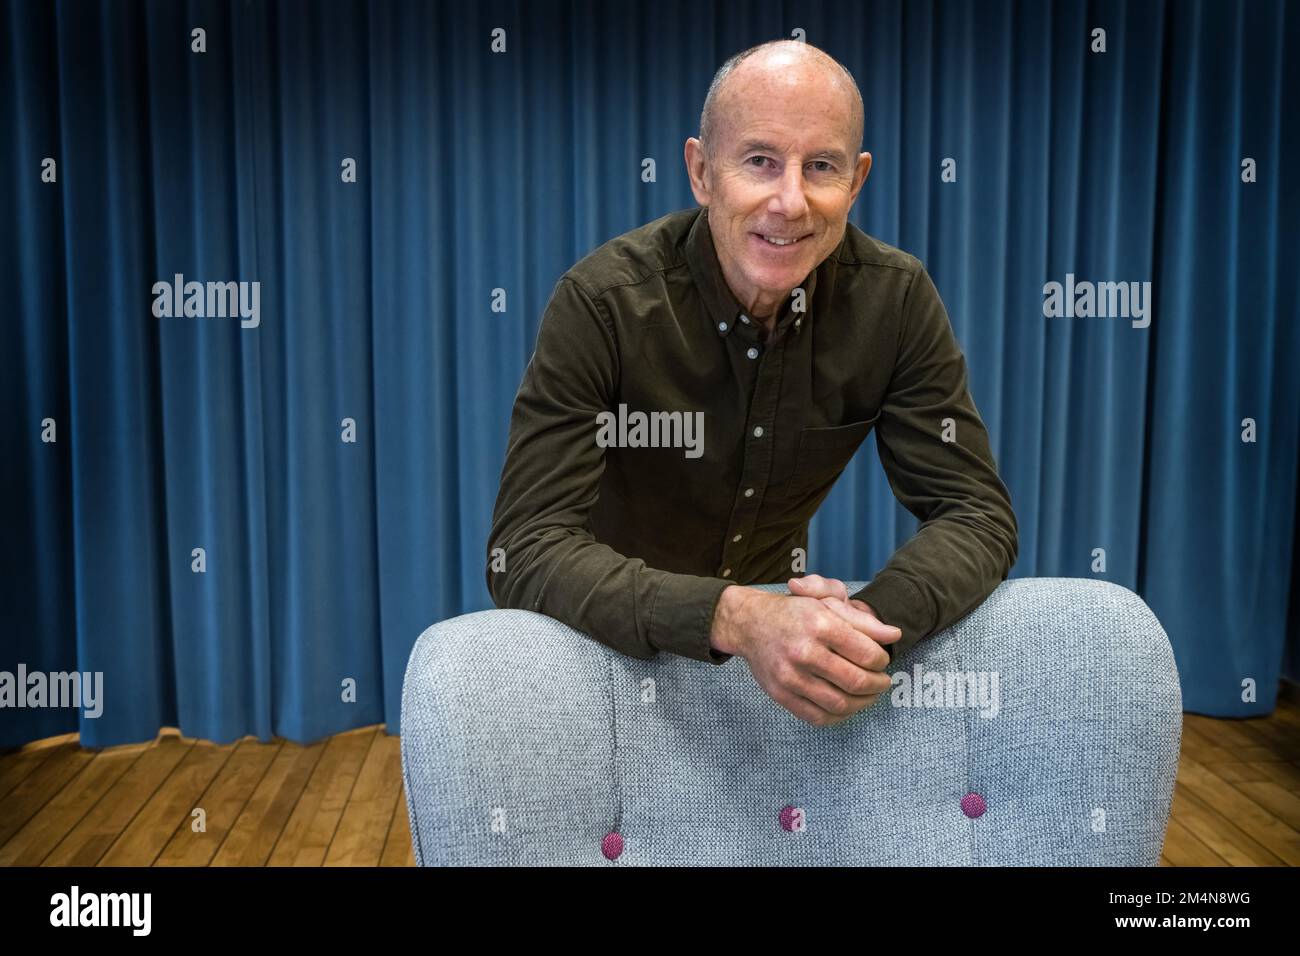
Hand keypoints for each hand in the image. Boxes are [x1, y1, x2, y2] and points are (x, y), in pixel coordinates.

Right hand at [710, 583, 900, 726]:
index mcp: (820, 624)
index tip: (882, 660)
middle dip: (878, 684)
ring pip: (841, 704)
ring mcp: (791, 677)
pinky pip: (819, 717)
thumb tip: (894, 635)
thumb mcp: (828, 601)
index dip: (883, 661)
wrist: (750, 623)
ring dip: (863, 703)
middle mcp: (804, 651)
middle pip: (857, 682)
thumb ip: (863, 619)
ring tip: (868, 694)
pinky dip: (839, 716)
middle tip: (882, 681)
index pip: (868, 654)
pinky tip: (846, 705)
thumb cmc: (794, 610)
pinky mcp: (781, 695)